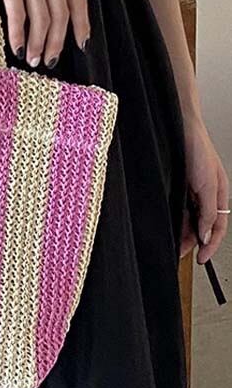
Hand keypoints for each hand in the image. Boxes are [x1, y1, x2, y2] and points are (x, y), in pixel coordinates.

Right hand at [0, 0, 90, 67]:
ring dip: (38, 44)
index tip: (81, 43)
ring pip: (41, 18)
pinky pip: (18, 14)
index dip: (82, 24)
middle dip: (57, 42)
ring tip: (33, 59)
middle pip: (60, 15)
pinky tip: (17, 47)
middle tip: (50, 60)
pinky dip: (18, 34)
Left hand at [181, 116, 228, 263]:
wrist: (179, 128)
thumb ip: (209, 211)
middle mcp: (206, 196)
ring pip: (189, 219)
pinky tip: (168, 226)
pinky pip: (179, 208)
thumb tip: (206, 236)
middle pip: (202, 226)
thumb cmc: (198, 150)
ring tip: (172, 245)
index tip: (200, 259)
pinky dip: (175, 220)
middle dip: (192, 242)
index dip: (210, 245)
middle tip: (179, 254)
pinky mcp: (178, 186)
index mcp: (220, 196)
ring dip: (183, 232)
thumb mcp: (208, 185)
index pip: (217, 227)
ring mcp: (192, 191)